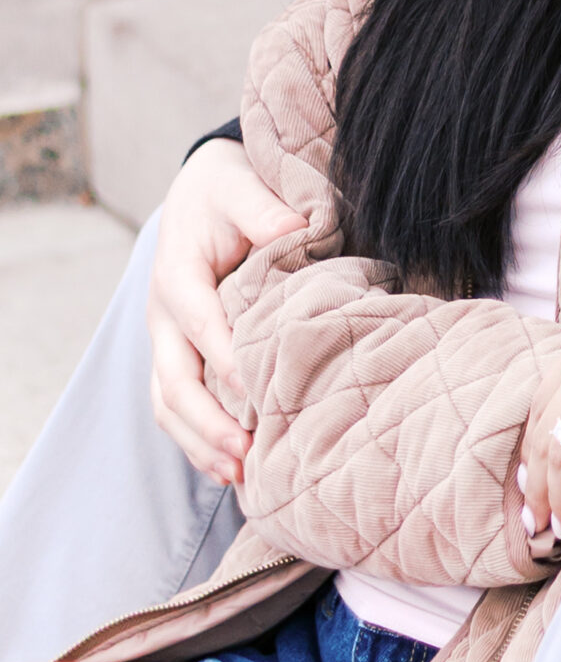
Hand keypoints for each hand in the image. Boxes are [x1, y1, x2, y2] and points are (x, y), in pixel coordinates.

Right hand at [147, 138, 308, 487]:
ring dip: (199, 442)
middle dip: (208, 421)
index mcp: (178, 274)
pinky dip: (197, 439)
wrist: (202, 188)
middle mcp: (163, 314)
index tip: (260, 392)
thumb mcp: (241, 185)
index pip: (201, 324)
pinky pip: (175, 404)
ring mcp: (165, 339)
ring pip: (169, 402)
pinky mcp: (176, 353)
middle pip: (174, 380)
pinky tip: (230, 468)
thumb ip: (264, 209)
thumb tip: (296, 231)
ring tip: (238, 476)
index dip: (227, 360)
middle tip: (246, 452)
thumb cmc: (228, 188)